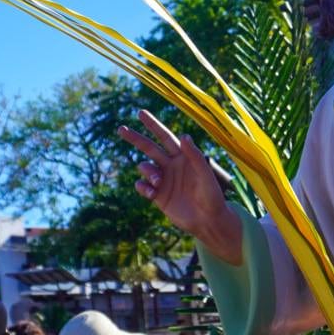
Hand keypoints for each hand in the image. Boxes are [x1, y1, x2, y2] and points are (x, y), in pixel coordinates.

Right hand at [118, 110, 227, 238]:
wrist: (208, 221)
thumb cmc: (212, 195)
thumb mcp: (205, 174)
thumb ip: (195, 156)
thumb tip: (183, 136)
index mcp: (183, 156)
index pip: (165, 137)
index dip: (153, 125)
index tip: (140, 113)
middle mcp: (171, 165)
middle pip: (149, 148)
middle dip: (135, 138)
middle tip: (121, 129)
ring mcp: (163, 180)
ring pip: (144, 167)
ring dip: (147, 171)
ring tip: (157, 181)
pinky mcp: (157, 195)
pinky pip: (142, 186)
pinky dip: (143, 187)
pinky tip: (152, 193)